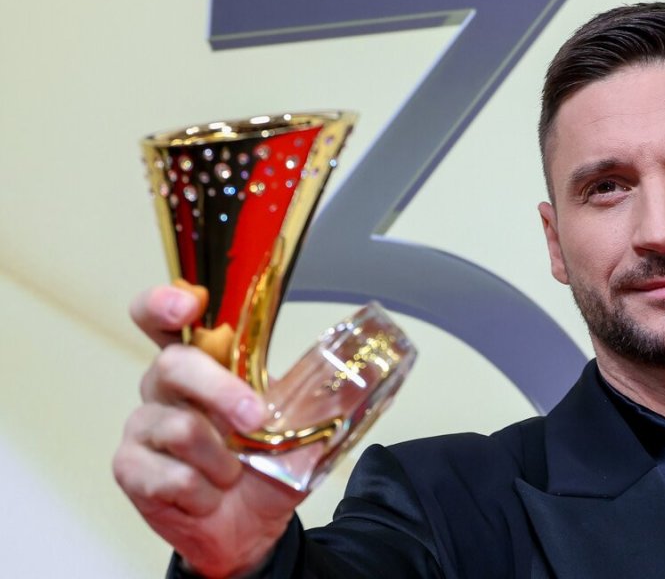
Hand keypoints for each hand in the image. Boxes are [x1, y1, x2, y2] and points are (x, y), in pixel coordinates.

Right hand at [113, 286, 301, 577]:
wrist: (251, 527)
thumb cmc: (267, 467)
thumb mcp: (304, 428)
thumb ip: (323, 397)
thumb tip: (368, 372)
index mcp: (203, 361)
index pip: (167, 316)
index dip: (168, 302)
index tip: (189, 304)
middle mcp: (166, 385)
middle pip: (174, 364)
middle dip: (220, 391)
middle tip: (255, 419)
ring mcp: (144, 424)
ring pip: (178, 427)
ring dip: (221, 460)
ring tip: (233, 474)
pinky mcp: (131, 467)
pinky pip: (169, 475)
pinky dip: (203, 493)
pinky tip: (208, 496)